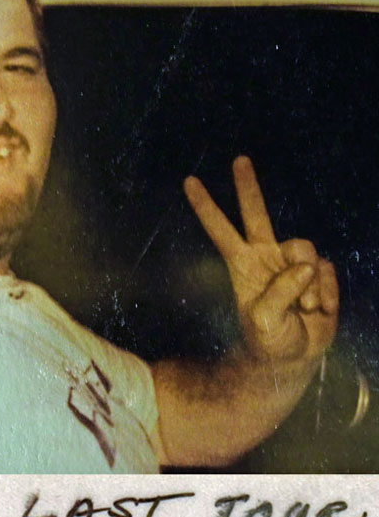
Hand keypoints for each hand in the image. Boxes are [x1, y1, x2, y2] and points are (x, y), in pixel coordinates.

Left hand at [183, 156, 337, 361]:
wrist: (296, 357)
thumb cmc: (270, 340)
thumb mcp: (265, 323)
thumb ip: (280, 292)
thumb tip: (304, 265)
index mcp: (242, 264)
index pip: (220, 230)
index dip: (206, 207)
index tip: (189, 181)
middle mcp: (266, 255)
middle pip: (256, 213)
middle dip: (247, 186)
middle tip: (238, 159)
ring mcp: (292, 261)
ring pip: (304, 249)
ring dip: (308, 284)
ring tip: (304, 308)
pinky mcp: (318, 271)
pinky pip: (326, 271)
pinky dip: (325, 293)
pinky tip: (318, 309)